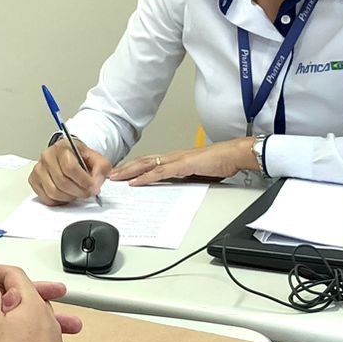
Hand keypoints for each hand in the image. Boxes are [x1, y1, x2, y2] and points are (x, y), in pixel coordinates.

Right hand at [29, 137, 112, 205]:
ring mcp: (39, 168)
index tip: (93, 187)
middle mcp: (47, 156)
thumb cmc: (80, 157)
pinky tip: (66, 195)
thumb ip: (101, 169)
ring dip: (69, 197)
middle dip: (78, 192)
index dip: (83, 181)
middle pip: (62, 182)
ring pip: (53, 192)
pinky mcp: (34, 180)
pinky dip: (58, 201)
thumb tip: (95, 184)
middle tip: (87, 193)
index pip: (70, 167)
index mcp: (63, 147)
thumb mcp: (96, 159)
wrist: (69, 155)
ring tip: (77, 193)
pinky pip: (46, 198)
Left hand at [110, 136, 257, 185]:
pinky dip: (145, 178)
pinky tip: (135, 182)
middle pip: (143, 162)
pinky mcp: (183, 166)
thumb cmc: (219, 163)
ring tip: (115, 178)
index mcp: (175, 159)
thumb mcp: (197, 173)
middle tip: (109, 175)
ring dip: (129, 172)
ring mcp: (176, 160)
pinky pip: (160, 173)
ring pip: (147, 165)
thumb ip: (184, 178)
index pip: (149, 162)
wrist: (233, 155)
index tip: (120, 174)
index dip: (133, 168)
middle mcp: (172, 157)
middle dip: (125, 169)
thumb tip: (175, 186)